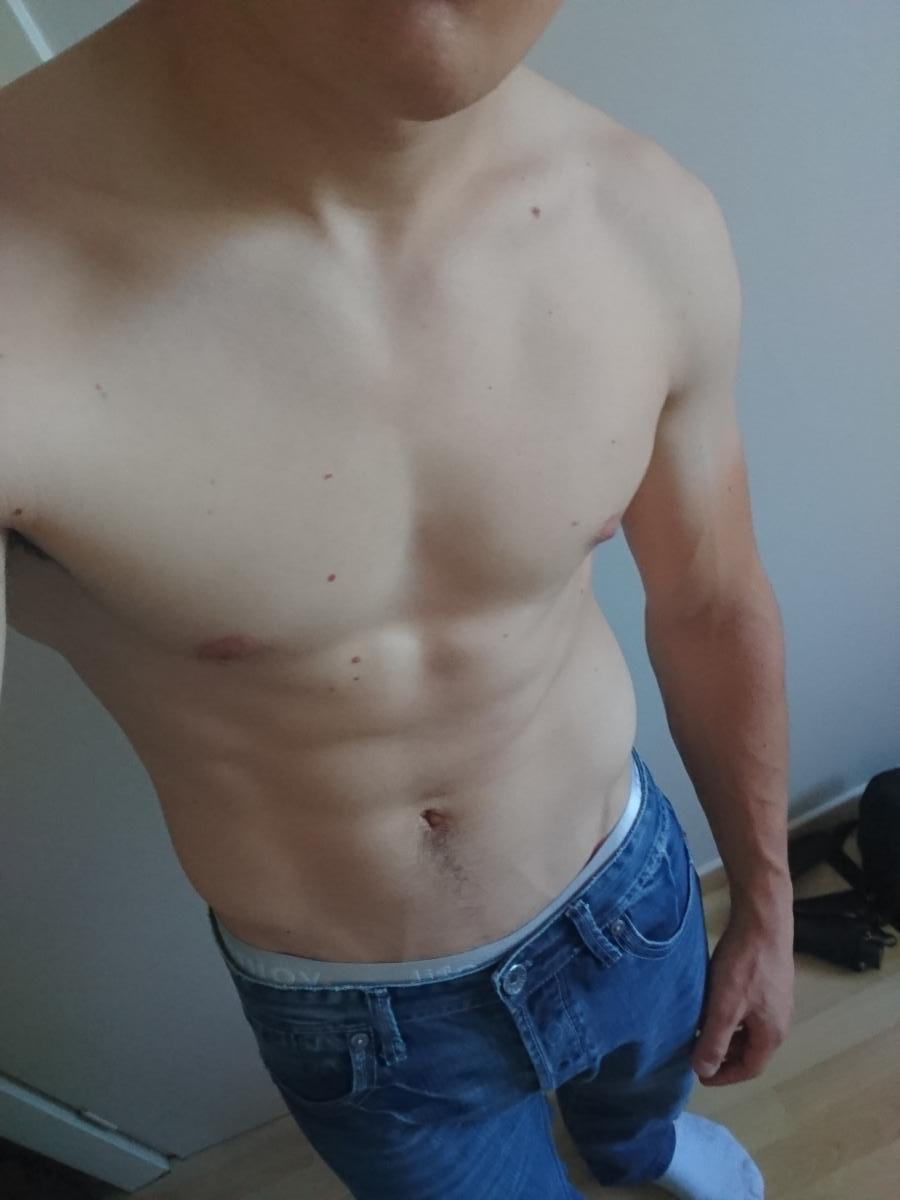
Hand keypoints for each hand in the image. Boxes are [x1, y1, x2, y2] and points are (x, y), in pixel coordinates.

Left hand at [691, 902, 794, 1085]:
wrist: (763, 921)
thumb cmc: (745, 967)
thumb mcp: (724, 1007)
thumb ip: (714, 1041)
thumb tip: (704, 1071)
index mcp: (771, 1034)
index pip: (749, 1068)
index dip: (724, 1076)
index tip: (700, 1074)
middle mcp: (779, 1021)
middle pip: (750, 1051)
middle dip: (724, 1056)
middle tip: (697, 1051)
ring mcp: (777, 1001)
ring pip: (749, 1029)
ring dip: (726, 1035)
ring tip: (700, 1029)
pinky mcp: (770, 982)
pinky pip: (749, 1011)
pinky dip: (731, 1016)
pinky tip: (714, 1002)